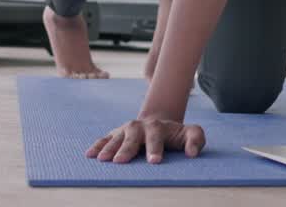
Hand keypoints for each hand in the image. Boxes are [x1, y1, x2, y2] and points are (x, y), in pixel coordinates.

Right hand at [86, 116, 205, 163]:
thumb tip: (191, 153)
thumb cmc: (176, 135)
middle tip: (121, 161)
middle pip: (132, 137)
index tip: (154, 162)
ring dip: (109, 148)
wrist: (159, 125)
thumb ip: (196, 139)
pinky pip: (105, 139)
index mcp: (158, 127)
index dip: (155, 149)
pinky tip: (89, 155)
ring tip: (103, 160)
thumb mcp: (191, 133)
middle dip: (127, 149)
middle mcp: (140, 126)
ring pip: (117, 138)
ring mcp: (126, 129)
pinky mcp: (116, 134)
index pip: (156, 137)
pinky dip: (97, 146)